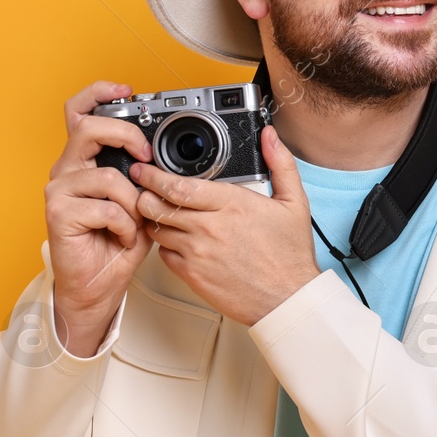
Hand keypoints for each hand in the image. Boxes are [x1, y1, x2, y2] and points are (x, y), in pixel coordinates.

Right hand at [46, 81, 155, 356]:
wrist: (99, 284)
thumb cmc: (119, 242)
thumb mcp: (142, 200)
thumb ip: (147, 175)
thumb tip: (165, 156)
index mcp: (85, 160)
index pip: (80, 112)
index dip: (99, 93)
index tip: (127, 91)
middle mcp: (67, 170)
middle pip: (88, 128)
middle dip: (125, 137)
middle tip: (146, 157)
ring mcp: (59, 191)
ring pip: (106, 175)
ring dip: (132, 202)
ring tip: (133, 221)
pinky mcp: (57, 213)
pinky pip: (105, 207)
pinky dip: (125, 224)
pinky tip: (121, 236)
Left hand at [132, 125, 320, 325]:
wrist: (287, 298)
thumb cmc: (289, 256)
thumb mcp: (294, 203)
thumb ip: (281, 164)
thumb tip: (270, 138)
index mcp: (232, 204)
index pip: (178, 186)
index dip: (154, 176)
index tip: (146, 169)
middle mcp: (210, 227)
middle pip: (156, 205)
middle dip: (143, 194)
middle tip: (142, 189)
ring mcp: (198, 252)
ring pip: (156, 229)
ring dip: (153, 219)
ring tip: (159, 213)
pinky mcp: (192, 275)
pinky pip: (163, 255)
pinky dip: (165, 245)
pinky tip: (176, 240)